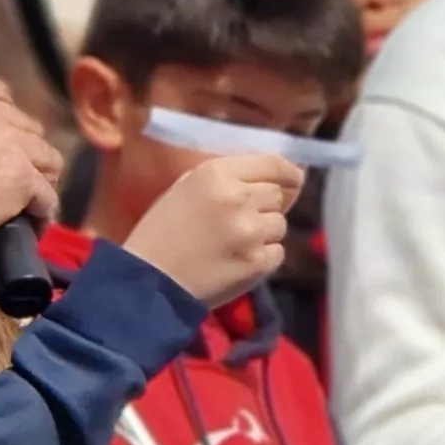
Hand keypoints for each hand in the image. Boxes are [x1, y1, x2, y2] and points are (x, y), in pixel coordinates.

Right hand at [0, 74, 58, 254]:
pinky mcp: (20, 177)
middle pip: (27, 128)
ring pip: (47, 159)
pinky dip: (40, 214)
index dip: (3, 127)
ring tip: (25, 208)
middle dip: (22, 153)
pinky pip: (46, 197)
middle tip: (10, 182)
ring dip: (37, 182)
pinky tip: (28, 228)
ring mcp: (9, 141)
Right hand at [120, 153, 303, 306]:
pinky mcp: (257, 262)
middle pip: (276, 195)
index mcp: (216, 174)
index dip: (288, 172)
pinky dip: (263, 257)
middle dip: (264, 206)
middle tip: (238, 222)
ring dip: (264, 233)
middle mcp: (239, 198)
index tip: (295, 178)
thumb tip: (273, 179)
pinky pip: (277, 252)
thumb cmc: (161, 232)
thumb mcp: (187, 188)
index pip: (272, 163)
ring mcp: (251, 232)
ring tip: (234, 244)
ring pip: (279, 225)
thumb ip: (227, 179)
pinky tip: (237, 262)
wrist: (149, 281)